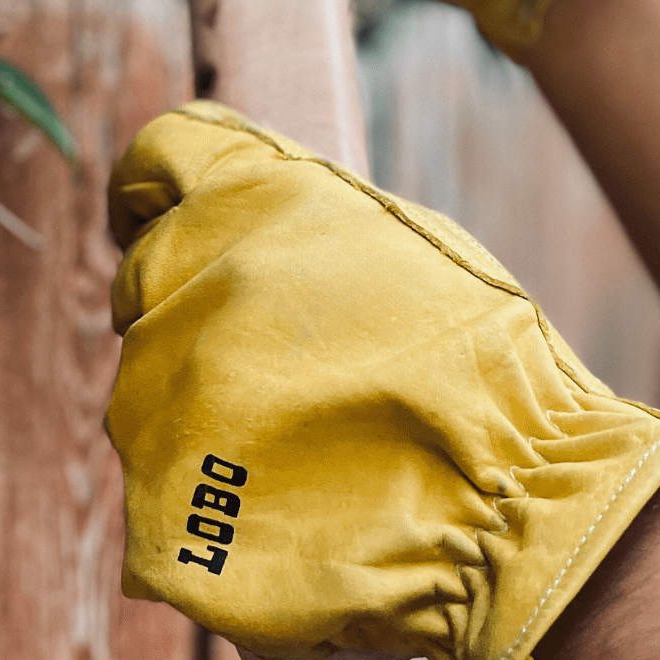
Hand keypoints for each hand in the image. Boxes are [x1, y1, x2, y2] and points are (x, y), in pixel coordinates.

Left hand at [105, 102, 659, 659]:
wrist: (511, 501)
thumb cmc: (477, 361)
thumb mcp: (398, 237)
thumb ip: (293, 213)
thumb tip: (231, 216)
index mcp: (251, 195)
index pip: (156, 158)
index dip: (149, 190)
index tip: (150, 219)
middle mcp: (187, 276)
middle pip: (148, 278)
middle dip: (193, 306)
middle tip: (273, 355)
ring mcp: (158, 387)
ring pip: (153, 384)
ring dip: (207, 403)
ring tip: (306, 437)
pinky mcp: (154, 488)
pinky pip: (163, 480)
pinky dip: (211, 491)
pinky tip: (289, 499)